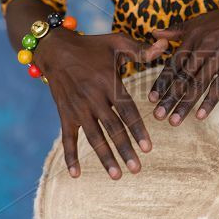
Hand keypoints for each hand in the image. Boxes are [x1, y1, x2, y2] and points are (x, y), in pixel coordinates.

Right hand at [35, 29, 167, 178]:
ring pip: (93, 137)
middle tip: (137, 169)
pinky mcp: (64, 113)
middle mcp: (93, 97)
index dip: (137, 129)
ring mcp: (77, 107)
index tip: (148, 148)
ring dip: (105, 157)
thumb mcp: (116, 42)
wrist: (54, 49)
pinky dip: (71, 156)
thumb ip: (140, 50)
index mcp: (109, 82)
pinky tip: (76, 174)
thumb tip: (164, 46)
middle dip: (125, 150)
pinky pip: (67, 138)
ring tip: (117, 175)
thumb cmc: (91, 46)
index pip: (127, 110)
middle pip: (112, 128)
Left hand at [148, 0, 218, 125]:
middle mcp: (203, 47)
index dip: (162, 82)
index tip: (151, 98)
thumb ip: (176, 30)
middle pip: (183, 77)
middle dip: (169, 98)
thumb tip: (153, 33)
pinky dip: (209, 101)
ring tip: (174, 121)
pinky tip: (200, 116)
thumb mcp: (200, 20)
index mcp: (192, 37)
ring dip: (185, 105)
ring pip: (198, 84)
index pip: (173, 63)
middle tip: (157, 116)